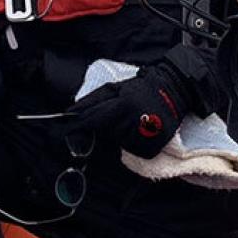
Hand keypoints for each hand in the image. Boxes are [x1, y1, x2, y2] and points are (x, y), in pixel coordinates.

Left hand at [70, 58, 195, 158]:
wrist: (173, 91)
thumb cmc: (142, 89)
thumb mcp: (118, 87)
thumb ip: (95, 99)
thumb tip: (73, 110)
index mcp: (122, 104)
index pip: (93, 119)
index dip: (78, 124)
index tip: (64, 130)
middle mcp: (131, 121)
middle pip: (106, 132)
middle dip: (108, 126)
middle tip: (121, 115)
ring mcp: (143, 135)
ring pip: (119, 142)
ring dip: (121, 134)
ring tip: (133, 120)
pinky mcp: (152, 147)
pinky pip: (133, 150)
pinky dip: (134, 142)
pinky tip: (140, 130)